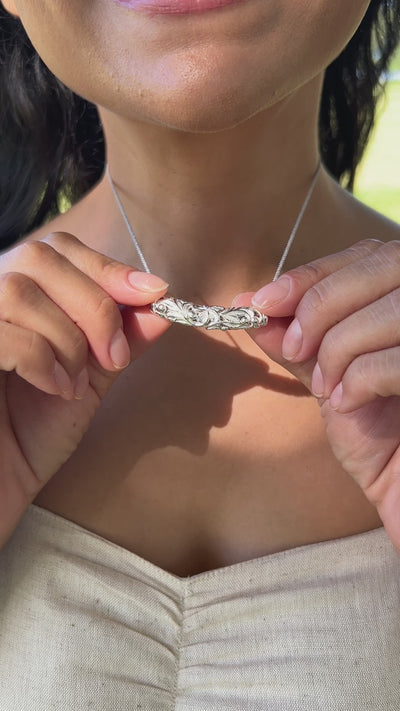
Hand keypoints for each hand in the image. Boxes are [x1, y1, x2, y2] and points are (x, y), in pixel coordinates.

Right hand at [0, 233, 169, 547]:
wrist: (1, 482)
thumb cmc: (34, 433)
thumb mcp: (89, 379)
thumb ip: (120, 340)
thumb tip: (160, 307)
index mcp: (17, 296)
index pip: (57, 249)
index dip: (106, 267)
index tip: (154, 294)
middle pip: (39, 258)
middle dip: (94, 305)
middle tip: (114, 356)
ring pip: (20, 292)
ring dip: (67, 339)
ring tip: (75, 383)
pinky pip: (5, 335)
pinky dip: (41, 360)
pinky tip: (55, 389)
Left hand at [233, 239, 399, 551]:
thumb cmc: (376, 435)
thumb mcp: (328, 375)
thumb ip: (295, 337)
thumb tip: (248, 303)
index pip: (365, 254)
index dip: (311, 274)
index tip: (263, 301)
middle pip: (379, 264)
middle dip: (321, 305)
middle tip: (295, 347)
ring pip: (388, 310)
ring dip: (339, 349)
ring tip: (329, 387)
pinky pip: (394, 359)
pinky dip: (360, 381)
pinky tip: (352, 405)